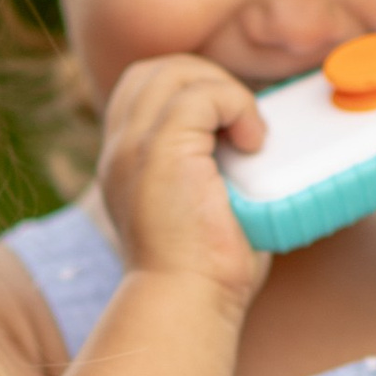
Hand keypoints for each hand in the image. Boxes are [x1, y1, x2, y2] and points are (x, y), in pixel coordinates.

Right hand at [93, 53, 270, 310]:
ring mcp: (133, 147)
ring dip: (223, 91)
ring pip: (175, 72)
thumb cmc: (206, 275)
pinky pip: (202, 95)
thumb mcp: (202, 211)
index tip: (228, 129)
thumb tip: (256, 146)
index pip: (142, 89)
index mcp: (122, 163)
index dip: (190, 91)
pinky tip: (253, 143)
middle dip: (208, 81)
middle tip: (244, 127)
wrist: (186, 304)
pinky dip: (237, 106)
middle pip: (155, 70)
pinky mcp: (160, 151)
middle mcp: (119, 150)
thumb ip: (210, 171)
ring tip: (248, 136)